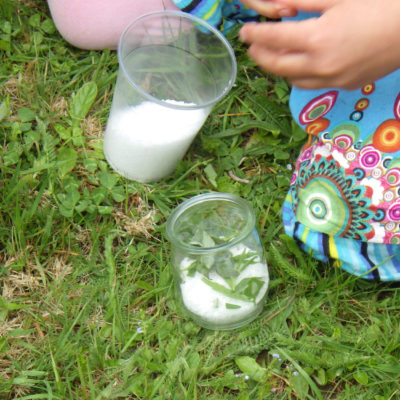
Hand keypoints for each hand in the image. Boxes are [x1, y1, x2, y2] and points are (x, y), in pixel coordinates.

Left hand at [239, 0, 399, 88]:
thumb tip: (278, 7)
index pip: (274, 39)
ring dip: (280, 69)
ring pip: (293, 80)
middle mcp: (320, 66)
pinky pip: (313, 84)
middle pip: (278, 66)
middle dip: (261, 56)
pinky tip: (302, 65)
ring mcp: (333, 80)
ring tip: (275, 56)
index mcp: (317, 39)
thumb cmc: (381, 4)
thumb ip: (304, 3)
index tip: (244, 32)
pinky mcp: (345, 86)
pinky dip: (301, 75)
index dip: (255, 35)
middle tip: (253, 47)